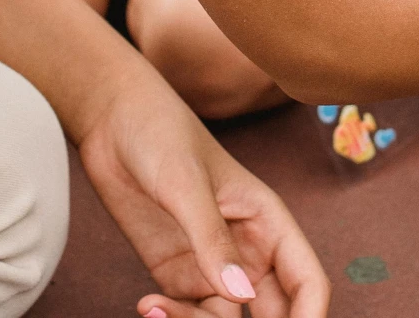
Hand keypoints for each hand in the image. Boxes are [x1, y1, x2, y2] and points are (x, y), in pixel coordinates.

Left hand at [74, 66, 327, 316]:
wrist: (112, 120)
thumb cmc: (160, 134)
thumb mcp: (186, 184)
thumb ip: (211, 240)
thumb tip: (241, 296)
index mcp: (268, 222)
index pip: (306, 282)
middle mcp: (247, 250)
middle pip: (272, 314)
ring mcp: (211, 265)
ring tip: (159, 309)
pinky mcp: (176, 272)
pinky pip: (188, 315)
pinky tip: (148, 305)